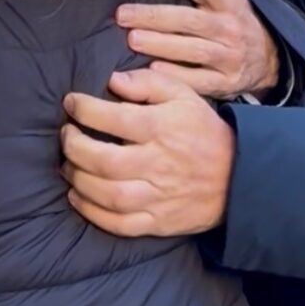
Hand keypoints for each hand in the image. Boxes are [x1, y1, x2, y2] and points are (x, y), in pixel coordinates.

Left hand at [62, 68, 234, 236]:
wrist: (238, 177)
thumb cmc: (203, 130)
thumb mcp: (183, 94)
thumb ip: (147, 82)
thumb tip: (113, 80)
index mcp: (162, 128)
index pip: (114, 119)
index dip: (84, 109)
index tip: (71, 103)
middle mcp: (157, 164)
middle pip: (104, 161)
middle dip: (75, 147)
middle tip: (66, 135)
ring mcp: (158, 197)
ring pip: (109, 195)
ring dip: (79, 180)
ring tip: (68, 164)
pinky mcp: (158, 222)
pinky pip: (120, 225)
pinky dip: (93, 214)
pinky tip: (77, 197)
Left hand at [121, 0, 279, 98]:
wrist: (266, 56)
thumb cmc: (235, 11)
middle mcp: (227, 26)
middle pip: (189, 19)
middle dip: (154, 16)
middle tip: (122, 15)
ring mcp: (228, 55)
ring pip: (193, 50)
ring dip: (160, 45)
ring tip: (132, 40)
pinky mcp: (225, 81)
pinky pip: (200, 81)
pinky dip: (177, 76)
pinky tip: (152, 70)